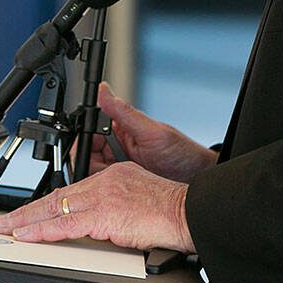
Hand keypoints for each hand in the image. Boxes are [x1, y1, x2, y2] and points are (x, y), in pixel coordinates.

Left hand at [0, 161, 194, 252]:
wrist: (187, 211)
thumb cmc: (171, 210)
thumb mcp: (140, 199)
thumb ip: (118, 209)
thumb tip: (106, 226)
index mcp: (114, 176)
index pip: (74, 190)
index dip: (51, 202)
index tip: (34, 211)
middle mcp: (105, 181)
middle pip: (59, 196)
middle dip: (30, 210)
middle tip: (8, 220)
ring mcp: (103, 196)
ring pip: (56, 208)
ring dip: (29, 220)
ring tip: (10, 229)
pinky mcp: (104, 213)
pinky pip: (66, 223)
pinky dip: (44, 230)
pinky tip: (29, 235)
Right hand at [89, 82, 216, 182]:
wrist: (198, 179)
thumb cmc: (181, 153)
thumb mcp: (152, 132)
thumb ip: (125, 113)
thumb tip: (103, 90)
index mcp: (121, 129)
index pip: (90, 132)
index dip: (84, 140)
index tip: (88, 149)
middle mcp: (117, 147)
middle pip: (87, 153)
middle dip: (88, 161)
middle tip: (101, 169)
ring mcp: (120, 167)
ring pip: (93, 171)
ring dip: (95, 177)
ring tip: (108, 181)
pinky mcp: (124, 184)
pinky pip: (105, 186)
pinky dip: (103, 189)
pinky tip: (111, 192)